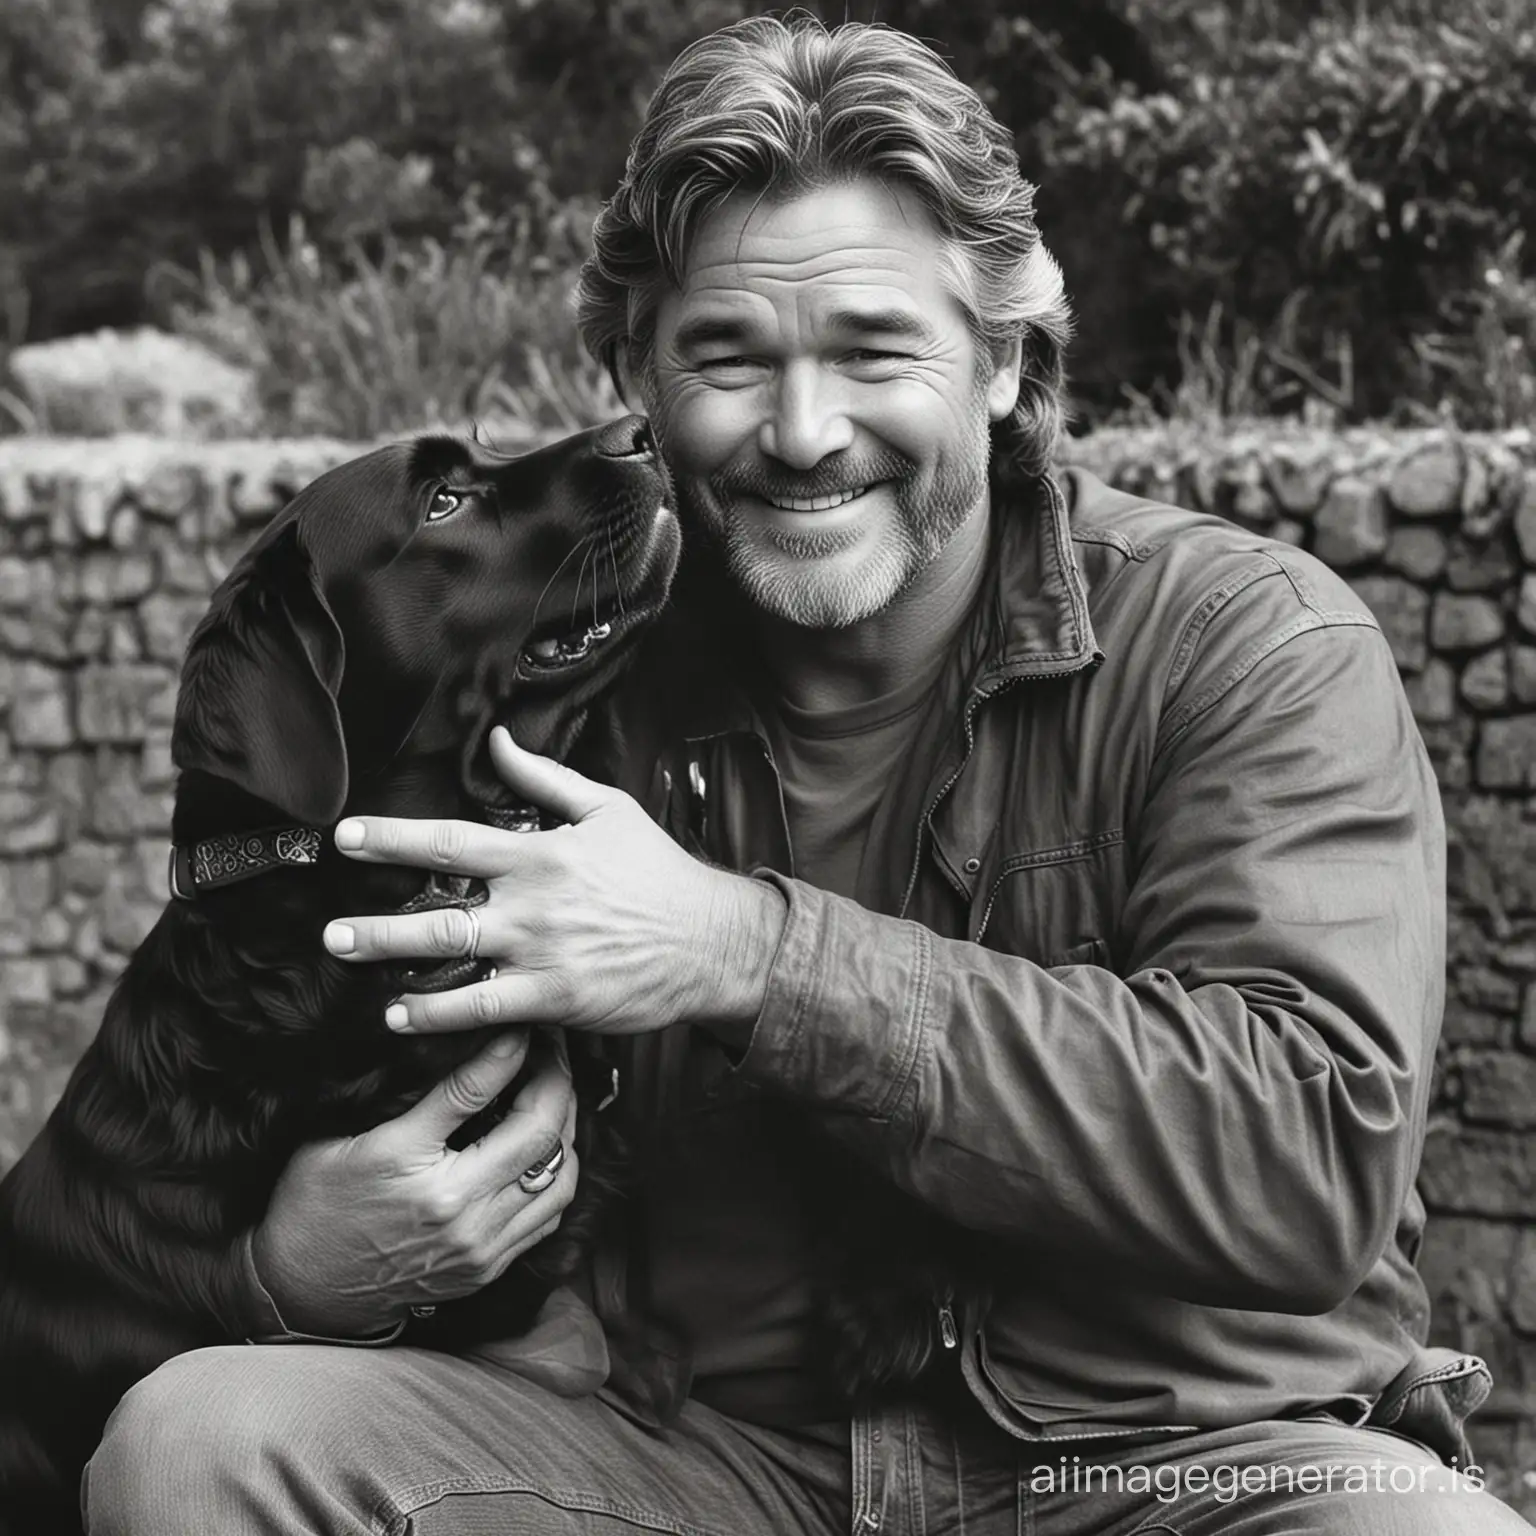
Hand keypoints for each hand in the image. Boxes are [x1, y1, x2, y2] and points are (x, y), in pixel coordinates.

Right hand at [250, 1027, 576, 1336]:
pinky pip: (549, 1215)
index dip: (509, 1049)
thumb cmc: (319, 1201)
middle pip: (540, 1133)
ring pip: (560, 1176)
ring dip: (567, 1129)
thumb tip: (473, 1043)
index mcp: (413, 1169)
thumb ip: (423, 1098)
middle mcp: (457, 1212)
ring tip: (554, 1097)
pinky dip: (557, 1173)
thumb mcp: (358, 1136)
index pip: (477, 1090)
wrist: (303, 1288)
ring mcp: (478, 1247)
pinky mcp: (487, 1269)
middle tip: (551, 1055)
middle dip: (556, 1082)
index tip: (523, 1028)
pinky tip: (546, 1148)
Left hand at [321, 727, 786, 1036]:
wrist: (711, 940)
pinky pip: (483, 1008)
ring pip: (451, 957)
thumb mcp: (608, 809)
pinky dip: (437, 1014)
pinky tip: (398, 1016)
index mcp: (541, 853)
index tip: (344, 837)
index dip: (393, 837)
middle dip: (375, 917)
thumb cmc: (659, 873)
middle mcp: (532, 903)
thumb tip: (496, 740)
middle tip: (325, 926)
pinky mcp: (555, 997)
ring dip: (390, 959)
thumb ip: (544, 778)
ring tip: (345, 960)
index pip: (452, 840)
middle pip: (437, 908)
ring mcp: (541, 953)